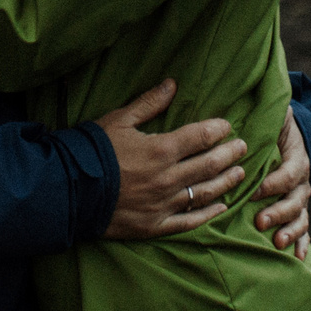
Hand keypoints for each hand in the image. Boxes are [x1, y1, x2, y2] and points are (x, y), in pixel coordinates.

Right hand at [98, 79, 245, 241]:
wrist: (68, 190)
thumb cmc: (92, 150)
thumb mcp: (119, 119)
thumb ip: (149, 103)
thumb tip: (172, 84)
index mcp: (161, 149)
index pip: (200, 137)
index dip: (218, 130)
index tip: (227, 126)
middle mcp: (168, 178)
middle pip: (209, 165)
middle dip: (230, 154)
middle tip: (242, 148)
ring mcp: (164, 204)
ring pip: (205, 193)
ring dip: (226, 182)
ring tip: (240, 173)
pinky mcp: (155, 225)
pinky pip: (189, 221)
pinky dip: (208, 214)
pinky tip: (221, 208)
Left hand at [251, 107, 310, 260]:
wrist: (287, 128)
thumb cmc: (270, 122)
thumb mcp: (270, 115)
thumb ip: (260, 114)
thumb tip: (234, 106)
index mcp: (295, 155)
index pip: (289, 172)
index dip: (273, 182)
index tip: (253, 190)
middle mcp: (300, 177)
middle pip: (295, 198)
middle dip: (279, 211)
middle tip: (260, 221)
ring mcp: (299, 194)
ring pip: (300, 215)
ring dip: (290, 229)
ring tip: (277, 242)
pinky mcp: (296, 207)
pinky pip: (302, 227)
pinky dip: (301, 243)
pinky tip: (296, 258)